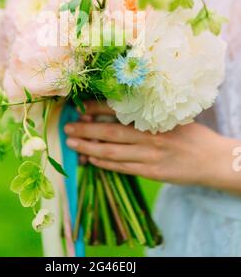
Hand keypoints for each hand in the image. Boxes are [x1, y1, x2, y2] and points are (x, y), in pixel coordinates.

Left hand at [65, 100, 240, 194]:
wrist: (212, 160)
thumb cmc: (192, 134)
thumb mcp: (172, 117)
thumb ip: (147, 114)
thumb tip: (117, 107)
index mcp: (154, 118)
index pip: (120, 111)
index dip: (97, 109)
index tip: (80, 107)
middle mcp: (149, 136)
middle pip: (110, 132)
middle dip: (86, 129)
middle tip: (67, 126)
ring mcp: (149, 156)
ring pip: (112, 152)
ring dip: (89, 147)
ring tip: (71, 143)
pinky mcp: (151, 172)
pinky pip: (122, 168)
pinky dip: (104, 164)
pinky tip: (90, 159)